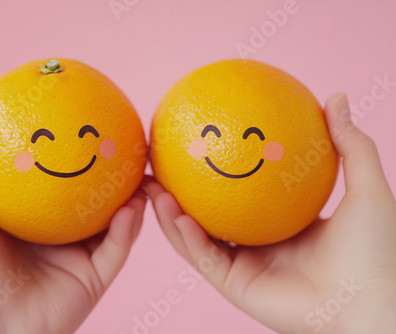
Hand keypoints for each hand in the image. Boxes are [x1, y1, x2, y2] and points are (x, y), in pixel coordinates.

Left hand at [0, 116, 146, 333]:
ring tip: (142, 171)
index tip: (79, 125)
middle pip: (89, 199)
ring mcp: (76, 256)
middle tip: (124, 143)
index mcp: (25, 220)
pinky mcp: (94, 278)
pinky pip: (117, 249)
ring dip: (130, 197)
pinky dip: (128, 228)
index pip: (50, 181)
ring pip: (112, 222)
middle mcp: (54, 236)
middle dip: (110, 173)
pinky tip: (133, 206)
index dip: (66, 155)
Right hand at [144, 93, 395, 333]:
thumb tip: (335, 97)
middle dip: (179, 193)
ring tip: (150, 188)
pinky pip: (205, 258)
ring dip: (169, 215)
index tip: (197, 145)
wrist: (370, 303)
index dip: (216, 172)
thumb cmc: (375, 251)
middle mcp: (257, 243)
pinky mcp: (236, 285)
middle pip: (208, 215)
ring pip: (195, 238)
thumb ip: (349, 143)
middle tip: (158, 166)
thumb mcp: (364, 186)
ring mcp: (244, 265)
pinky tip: (175, 215)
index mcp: (280, 223)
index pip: (240, 195)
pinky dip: (187, 238)